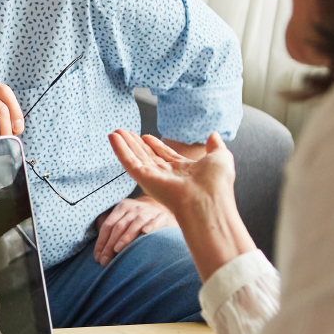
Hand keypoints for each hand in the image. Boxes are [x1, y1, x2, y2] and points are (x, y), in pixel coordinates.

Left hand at [93, 196, 177, 265]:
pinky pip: (157, 221)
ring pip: (136, 223)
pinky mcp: (162, 216)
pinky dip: (151, 226)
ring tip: (117, 250)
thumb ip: (110, 230)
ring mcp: (149, 211)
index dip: (101, 242)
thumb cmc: (136, 221)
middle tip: (105, 260)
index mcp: (122, 207)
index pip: (108, 225)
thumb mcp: (123, 219)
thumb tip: (98, 252)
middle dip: (110, 244)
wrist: (161, 209)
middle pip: (119, 226)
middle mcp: (134, 208)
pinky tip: (145, 232)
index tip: (97, 257)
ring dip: (126, 237)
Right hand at [108, 130, 254, 280]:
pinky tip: (113, 137)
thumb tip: (214, 134)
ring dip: (124, 144)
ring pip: (136, 158)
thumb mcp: (220, 158)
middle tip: (123, 132)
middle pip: (147, 156)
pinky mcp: (145, 180)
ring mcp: (154, 178)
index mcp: (183, 171)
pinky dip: (120, 150)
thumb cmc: (217, 185)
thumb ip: (216, 146)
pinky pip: (129, 162)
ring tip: (115, 131)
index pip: (164, 156)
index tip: (145, 136)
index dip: (154, 145)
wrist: (209, 202)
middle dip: (135, 144)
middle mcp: (167, 175)